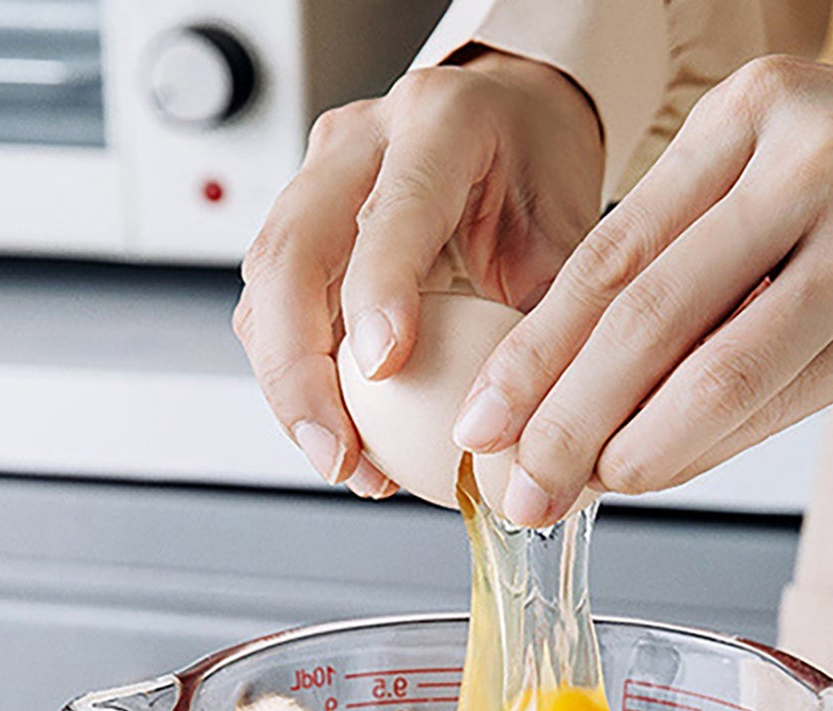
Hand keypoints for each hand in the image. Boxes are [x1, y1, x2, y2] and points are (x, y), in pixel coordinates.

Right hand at [233, 50, 602, 497]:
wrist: (510, 130)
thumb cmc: (538, 180)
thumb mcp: (568, 239)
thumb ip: (544, 321)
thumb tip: (525, 432)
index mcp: (440, 123)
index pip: (394, 208)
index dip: (379, 290)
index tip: (384, 369)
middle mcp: (360, 144)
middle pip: (290, 256)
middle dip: (299, 372)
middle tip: (339, 456)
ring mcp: (316, 184)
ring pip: (265, 292)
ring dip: (292, 393)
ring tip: (347, 466)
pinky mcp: (297, 230)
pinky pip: (272, 317)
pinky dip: (299, 388)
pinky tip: (345, 443)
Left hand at [454, 43, 832, 525]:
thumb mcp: (814, 221)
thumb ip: (720, 314)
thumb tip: (624, 436)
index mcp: (745, 122)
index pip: (609, 252)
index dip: (535, 349)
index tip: (486, 422)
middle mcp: (783, 148)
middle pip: (628, 296)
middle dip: (550, 402)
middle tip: (503, 480)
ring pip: (687, 339)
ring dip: (606, 432)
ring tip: (556, 495)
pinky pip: (767, 372)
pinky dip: (692, 432)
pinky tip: (643, 473)